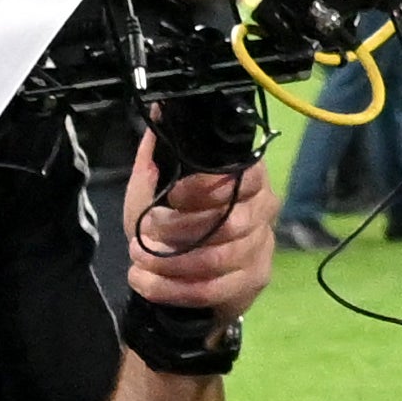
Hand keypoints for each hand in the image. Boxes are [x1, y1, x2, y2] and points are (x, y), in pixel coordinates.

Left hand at [121, 138, 277, 327]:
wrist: (178, 271)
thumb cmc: (169, 223)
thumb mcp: (153, 189)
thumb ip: (155, 156)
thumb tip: (157, 112)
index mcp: (248, 179)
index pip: (248, 175)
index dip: (210, 186)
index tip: (173, 195)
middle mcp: (264, 210)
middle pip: (231, 222)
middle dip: (181, 229)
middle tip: (147, 230)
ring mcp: (262, 249)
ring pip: (218, 259)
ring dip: (169, 262)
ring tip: (138, 258)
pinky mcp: (253, 281)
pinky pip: (211, 289)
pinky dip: (170, 288)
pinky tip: (144, 281)